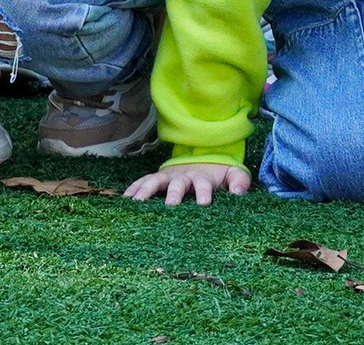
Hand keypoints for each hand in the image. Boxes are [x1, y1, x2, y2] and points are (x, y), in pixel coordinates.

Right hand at [126, 163, 251, 205]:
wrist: (202, 158)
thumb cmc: (218, 174)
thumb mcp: (233, 174)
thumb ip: (239, 181)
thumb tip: (239, 193)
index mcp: (203, 178)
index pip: (204, 185)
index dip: (204, 193)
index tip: (204, 203)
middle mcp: (183, 176)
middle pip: (178, 184)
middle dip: (174, 194)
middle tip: (171, 205)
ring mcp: (168, 176)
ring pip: (155, 181)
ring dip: (147, 191)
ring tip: (137, 203)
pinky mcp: (157, 178)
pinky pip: (143, 182)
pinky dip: (133, 189)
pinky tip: (124, 200)